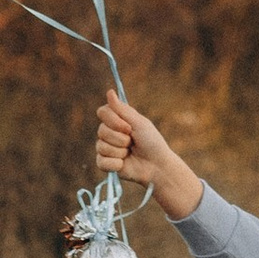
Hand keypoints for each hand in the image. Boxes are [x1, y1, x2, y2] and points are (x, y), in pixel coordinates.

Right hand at [94, 92, 203, 220]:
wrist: (157, 165)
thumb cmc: (151, 142)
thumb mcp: (139, 123)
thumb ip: (122, 109)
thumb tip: (109, 92)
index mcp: (117, 120)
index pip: (102, 112)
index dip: (113, 121)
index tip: (128, 127)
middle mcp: (109, 132)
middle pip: (101, 130)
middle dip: (120, 138)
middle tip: (133, 142)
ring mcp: (106, 148)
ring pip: (101, 147)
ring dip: (120, 151)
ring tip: (130, 153)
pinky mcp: (106, 163)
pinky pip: (101, 162)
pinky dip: (115, 163)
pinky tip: (124, 164)